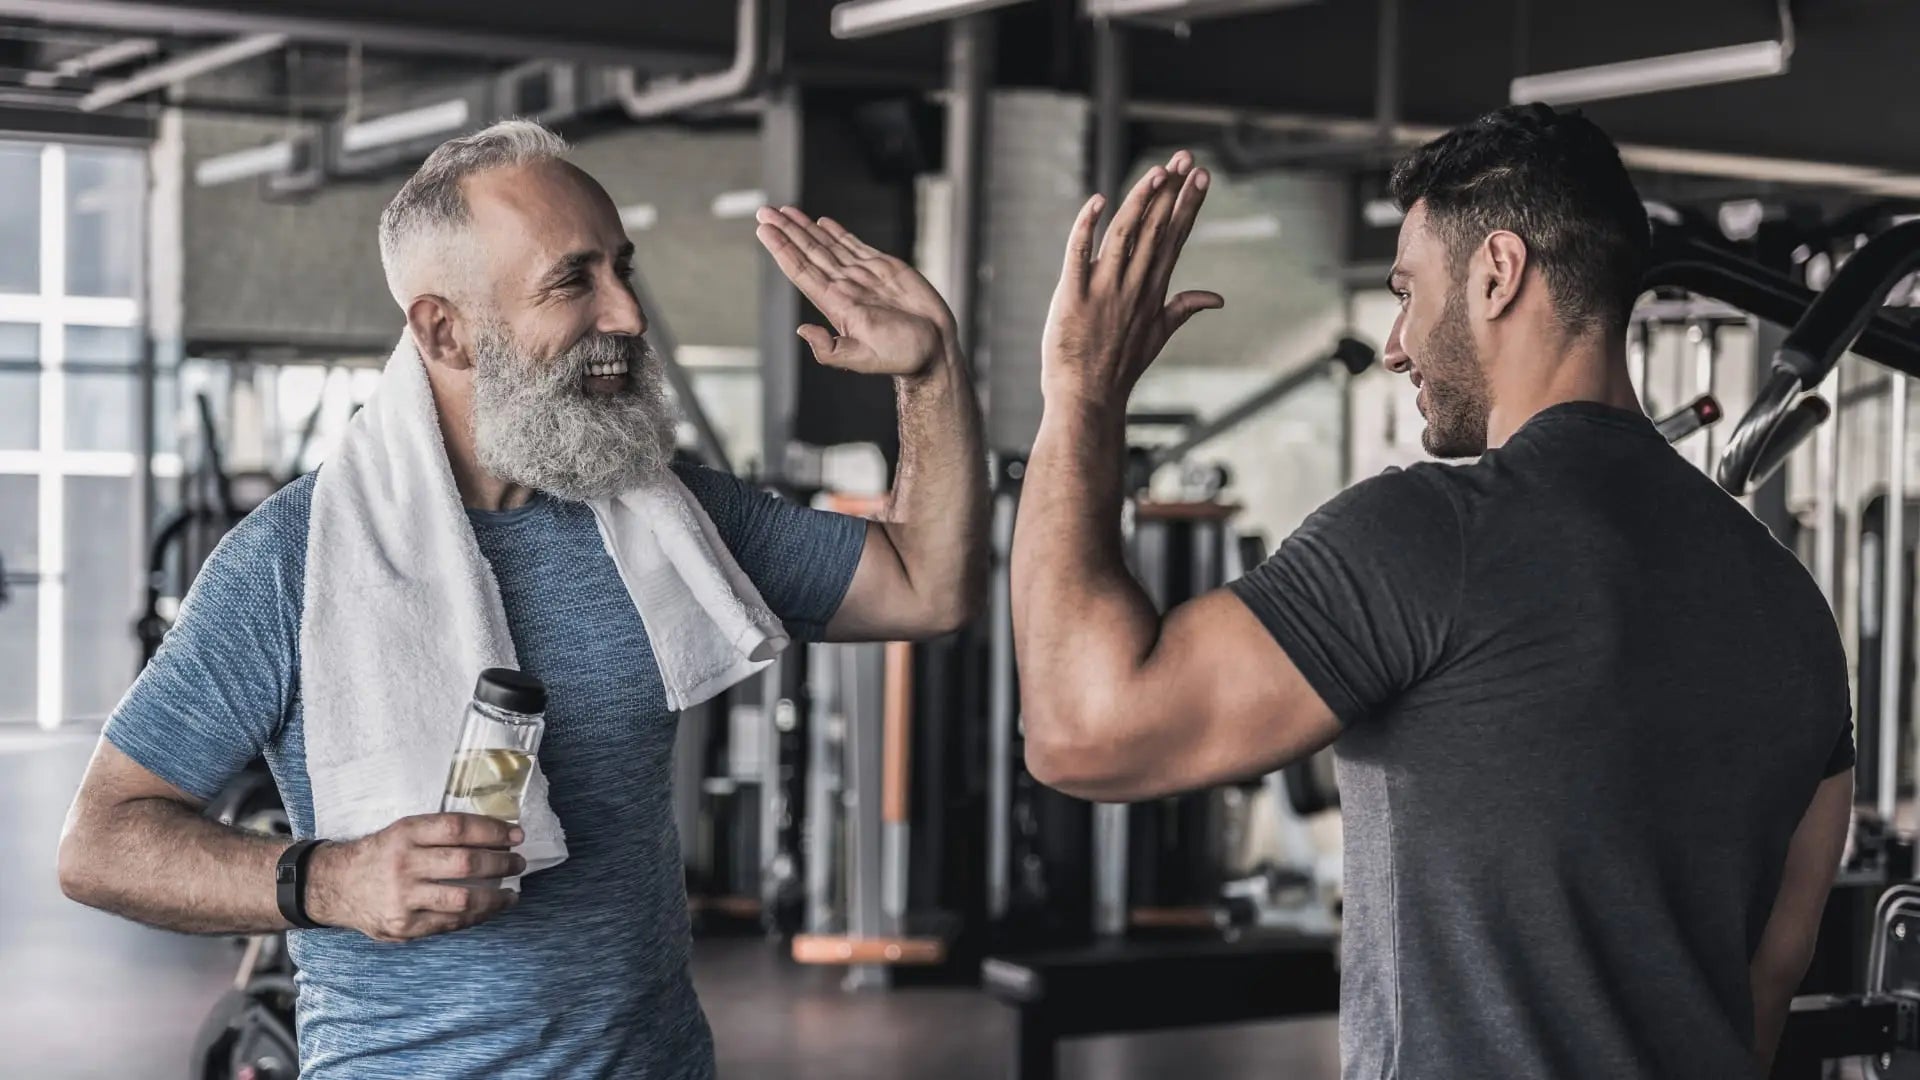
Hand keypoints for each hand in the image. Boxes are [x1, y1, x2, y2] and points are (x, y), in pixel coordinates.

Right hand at [304, 813, 525, 941]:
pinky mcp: (404, 926)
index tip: (516, 834)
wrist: (335, 885)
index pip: (458, 828)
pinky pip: (451, 923)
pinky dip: (478, 916)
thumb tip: (496, 833)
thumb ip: (439, 832)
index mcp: (405, 833)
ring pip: (463, 898)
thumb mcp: (402, 831)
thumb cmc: (381, 855)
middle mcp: (403, 864)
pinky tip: (491, 909)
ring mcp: (403, 898)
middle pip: (465, 863)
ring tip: (512, 892)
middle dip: (501, 863)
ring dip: (496, 896)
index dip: (493, 830)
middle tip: (518, 862)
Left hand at [754, 207, 956, 376]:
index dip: (782, 249)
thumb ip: (831, 349)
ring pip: (827, 246)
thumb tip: (802, 331)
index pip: (802, 270)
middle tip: (765, 212)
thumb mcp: (863, 357)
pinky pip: (854, 245)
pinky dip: (837, 232)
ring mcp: (863, 276)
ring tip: (785, 211)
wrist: (934, 348)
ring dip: (805, 228)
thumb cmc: (902, 355)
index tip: (765, 230)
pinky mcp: (883, 268)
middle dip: (786, 231)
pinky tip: (822, 223)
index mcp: (836, 304)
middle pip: (809, 252)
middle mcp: (845, 286)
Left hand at [1042, 150, 1220, 410]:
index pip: (1175, 238)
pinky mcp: (1073, 295)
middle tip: (1186, 157)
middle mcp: (1133, 286)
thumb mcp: (1159, 336)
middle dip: (1172, 191)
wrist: (1088, 400)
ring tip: (1157, 171)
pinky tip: (1098, 201)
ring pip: (1125, 234)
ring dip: (1141, 200)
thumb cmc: (1119, 368)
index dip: (1188, 205)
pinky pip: (1078, 254)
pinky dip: (1087, 227)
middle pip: (1157, 229)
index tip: (1201, 175)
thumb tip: (1217, 297)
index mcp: (1153, 290)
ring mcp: (1104, 290)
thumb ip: (1185, 307)